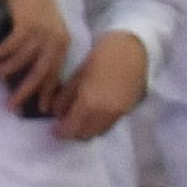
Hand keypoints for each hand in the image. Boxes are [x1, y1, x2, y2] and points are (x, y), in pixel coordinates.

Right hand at [0, 0, 72, 103]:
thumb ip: (36, 47)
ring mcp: (43, 31)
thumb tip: (22, 72)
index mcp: (61, 42)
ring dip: (2, 68)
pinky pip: (10, 47)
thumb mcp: (37, 27)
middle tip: (10, 105)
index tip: (38, 109)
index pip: (54, 73)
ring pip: (21, 60)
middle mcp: (56, 38)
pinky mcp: (29, 24)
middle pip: (40, 72)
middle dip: (25, 91)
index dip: (45, 92)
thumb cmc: (26, 2)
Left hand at [57, 27, 149, 146]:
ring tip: (78, 118)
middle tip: (64, 124)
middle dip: (73, 132)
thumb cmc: (100, 58)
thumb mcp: (76, 76)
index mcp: (90, 103)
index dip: (60, 132)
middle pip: (85, 135)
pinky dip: (98, 125)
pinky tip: (92, 114)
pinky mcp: (128, 110)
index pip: (71, 129)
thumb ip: (64, 98)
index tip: (54, 128)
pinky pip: (109, 125)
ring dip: (86, 130)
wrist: (132, 51)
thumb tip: (56, 114)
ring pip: (98, 132)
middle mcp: (106, 113)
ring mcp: (119, 113)